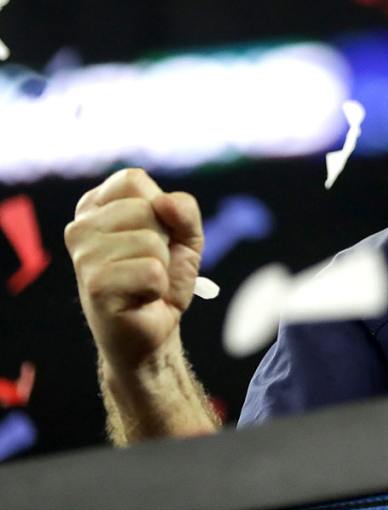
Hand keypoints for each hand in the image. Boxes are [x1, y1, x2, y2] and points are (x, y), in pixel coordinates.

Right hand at [65, 168, 203, 372]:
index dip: (160, 207)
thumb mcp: (185, 234)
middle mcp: (79, 228)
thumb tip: (163, 202)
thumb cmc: (163, 276)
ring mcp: (82, 257)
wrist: (153, 329)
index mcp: (93, 207)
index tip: (154, 233)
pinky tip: (142, 298)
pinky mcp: (94, 285)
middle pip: (146, 208)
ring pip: (151, 241)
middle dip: (164, 239)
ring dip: (162, 266)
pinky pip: (152, 271)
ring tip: (145, 281)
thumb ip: (184, 209)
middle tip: (150, 264)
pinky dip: (159, 287)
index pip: (133, 179)